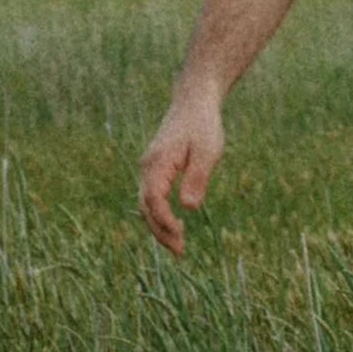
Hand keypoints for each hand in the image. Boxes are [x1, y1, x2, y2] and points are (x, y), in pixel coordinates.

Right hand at [138, 88, 224, 256]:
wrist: (193, 101)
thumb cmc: (203, 125)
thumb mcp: (207, 151)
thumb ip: (196, 178)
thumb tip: (187, 207)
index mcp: (158, 163)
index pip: (153, 199)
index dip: (163, 220)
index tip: (179, 234)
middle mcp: (148, 167)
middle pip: (145, 206)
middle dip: (159, 231)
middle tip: (179, 251)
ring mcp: (149, 167)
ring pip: (146, 203)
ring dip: (159, 225)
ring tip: (177, 244)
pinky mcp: (155, 168)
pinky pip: (151, 196)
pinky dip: (159, 213)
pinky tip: (173, 225)